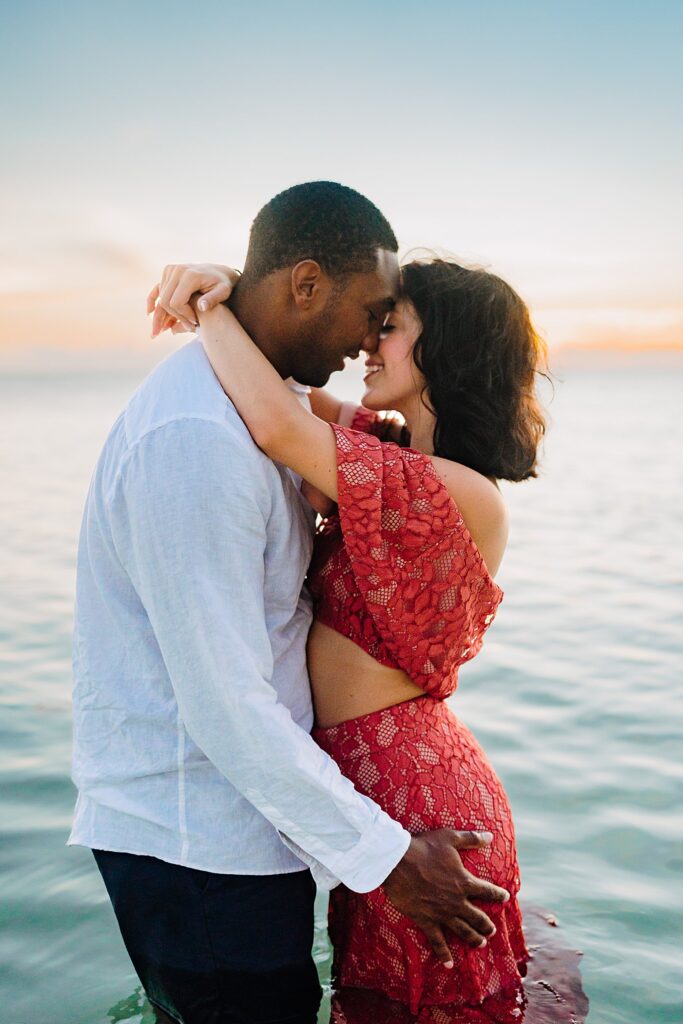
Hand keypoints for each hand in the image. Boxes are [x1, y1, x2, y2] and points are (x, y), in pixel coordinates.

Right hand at [146, 264, 240, 337]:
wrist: (221, 271)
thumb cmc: (224, 284)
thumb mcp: (224, 292)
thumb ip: (213, 299)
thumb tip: (201, 307)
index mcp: (189, 275)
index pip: (176, 302)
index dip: (183, 316)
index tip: (195, 323)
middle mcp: (177, 270)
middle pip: (166, 301)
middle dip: (176, 317)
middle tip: (189, 327)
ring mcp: (171, 270)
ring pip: (162, 298)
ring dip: (166, 315)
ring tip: (173, 327)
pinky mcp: (168, 272)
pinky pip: (157, 289)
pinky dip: (152, 300)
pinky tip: (150, 313)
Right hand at [382, 829, 509, 966]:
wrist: (397, 862)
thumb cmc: (424, 847)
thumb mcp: (450, 838)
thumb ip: (471, 838)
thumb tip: (490, 836)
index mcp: (465, 882)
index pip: (487, 891)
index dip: (498, 895)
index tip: (505, 898)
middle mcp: (457, 901)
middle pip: (478, 917)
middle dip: (487, 924)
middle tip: (491, 930)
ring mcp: (442, 913)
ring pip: (463, 931)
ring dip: (473, 938)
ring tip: (480, 943)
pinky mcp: (426, 920)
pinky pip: (438, 942)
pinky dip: (444, 955)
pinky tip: (449, 965)